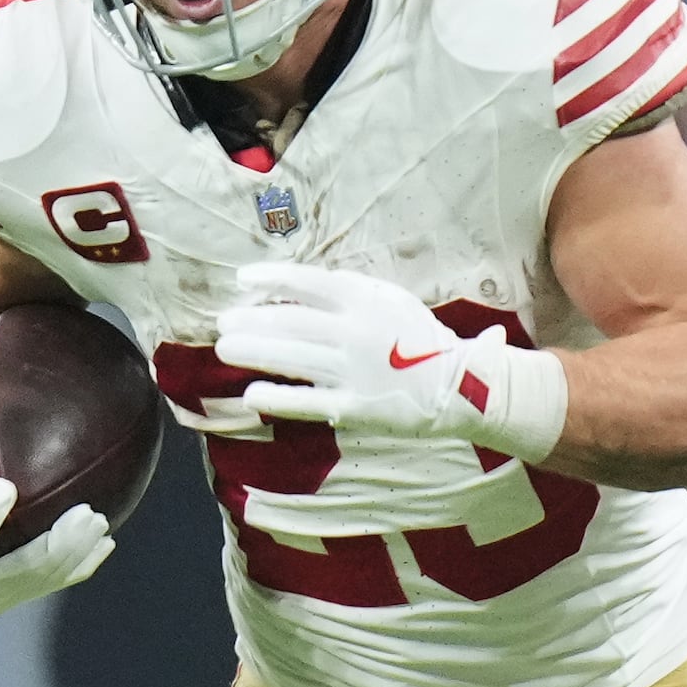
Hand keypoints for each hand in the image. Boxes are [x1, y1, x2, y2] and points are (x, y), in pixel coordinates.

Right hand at [0, 429, 111, 624]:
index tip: (5, 484)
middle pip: (23, 571)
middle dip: (57, 545)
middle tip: (85, 513)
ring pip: (44, 580)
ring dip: (76, 552)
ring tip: (99, 520)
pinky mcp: (14, 598)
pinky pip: (52, 585)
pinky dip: (80, 566)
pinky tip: (105, 544)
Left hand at [216, 262, 567, 457]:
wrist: (462, 386)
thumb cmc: (418, 339)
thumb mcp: (390, 301)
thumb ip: (347, 294)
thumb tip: (289, 292)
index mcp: (368, 301)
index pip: (308, 283)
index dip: (270, 279)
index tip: (242, 280)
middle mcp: (359, 333)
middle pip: (292, 323)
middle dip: (252, 320)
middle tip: (224, 321)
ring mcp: (356, 372)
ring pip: (293, 359)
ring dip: (254, 351)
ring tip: (225, 348)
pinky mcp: (357, 407)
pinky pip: (308, 403)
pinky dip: (277, 397)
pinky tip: (252, 393)